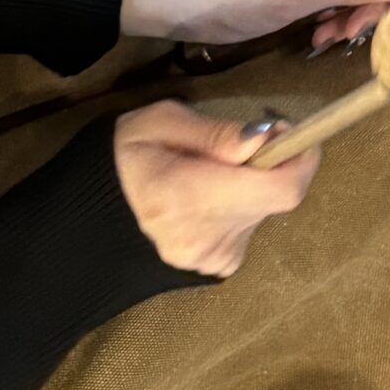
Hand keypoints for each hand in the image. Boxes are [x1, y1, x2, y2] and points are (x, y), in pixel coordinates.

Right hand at [114, 100, 319, 276]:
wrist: (90, 221)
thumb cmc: (124, 160)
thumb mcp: (158, 123)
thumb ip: (214, 132)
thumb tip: (264, 139)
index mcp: (188, 197)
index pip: (280, 189)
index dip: (299, 157)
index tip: (284, 131)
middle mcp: (206, 237)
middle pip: (278, 195)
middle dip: (271, 164)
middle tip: (239, 145)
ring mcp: (212, 258)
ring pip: (265, 209)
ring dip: (254, 185)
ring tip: (211, 175)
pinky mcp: (219, 266)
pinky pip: (250, 227)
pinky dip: (242, 207)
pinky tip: (208, 200)